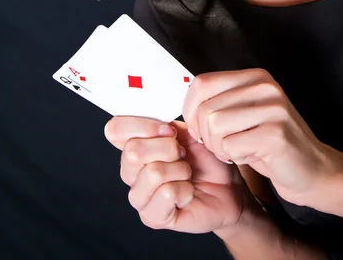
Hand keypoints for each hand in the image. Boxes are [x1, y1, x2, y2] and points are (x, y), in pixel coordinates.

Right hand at [104, 116, 258, 233]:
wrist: (228, 188)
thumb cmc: (205, 159)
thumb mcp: (186, 132)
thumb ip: (165, 125)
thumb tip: (158, 126)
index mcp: (133, 146)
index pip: (114, 129)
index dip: (142, 125)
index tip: (169, 130)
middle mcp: (130, 172)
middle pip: (133, 151)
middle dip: (169, 147)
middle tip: (184, 154)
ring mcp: (139, 197)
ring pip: (153, 172)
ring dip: (180, 169)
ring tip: (187, 174)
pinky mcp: (152, 218)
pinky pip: (166, 194)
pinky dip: (185, 189)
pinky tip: (188, 192)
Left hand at [182, 68, 335, 205]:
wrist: (313, 170)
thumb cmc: (271, 144)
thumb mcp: (244, 112)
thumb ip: (219, 101)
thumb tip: (185, 104)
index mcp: (255, 77)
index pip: (202, 83)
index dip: (191, 109)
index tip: (199, 128)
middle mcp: (265, 86)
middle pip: (206, 108)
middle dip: (205, 135)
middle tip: (223, 145)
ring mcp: (273, 109)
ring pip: (215, 126)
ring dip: (219, 147)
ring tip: (236, 150)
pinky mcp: (275, 134)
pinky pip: (230, 146)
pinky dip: (233, 157)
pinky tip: (250, 156)